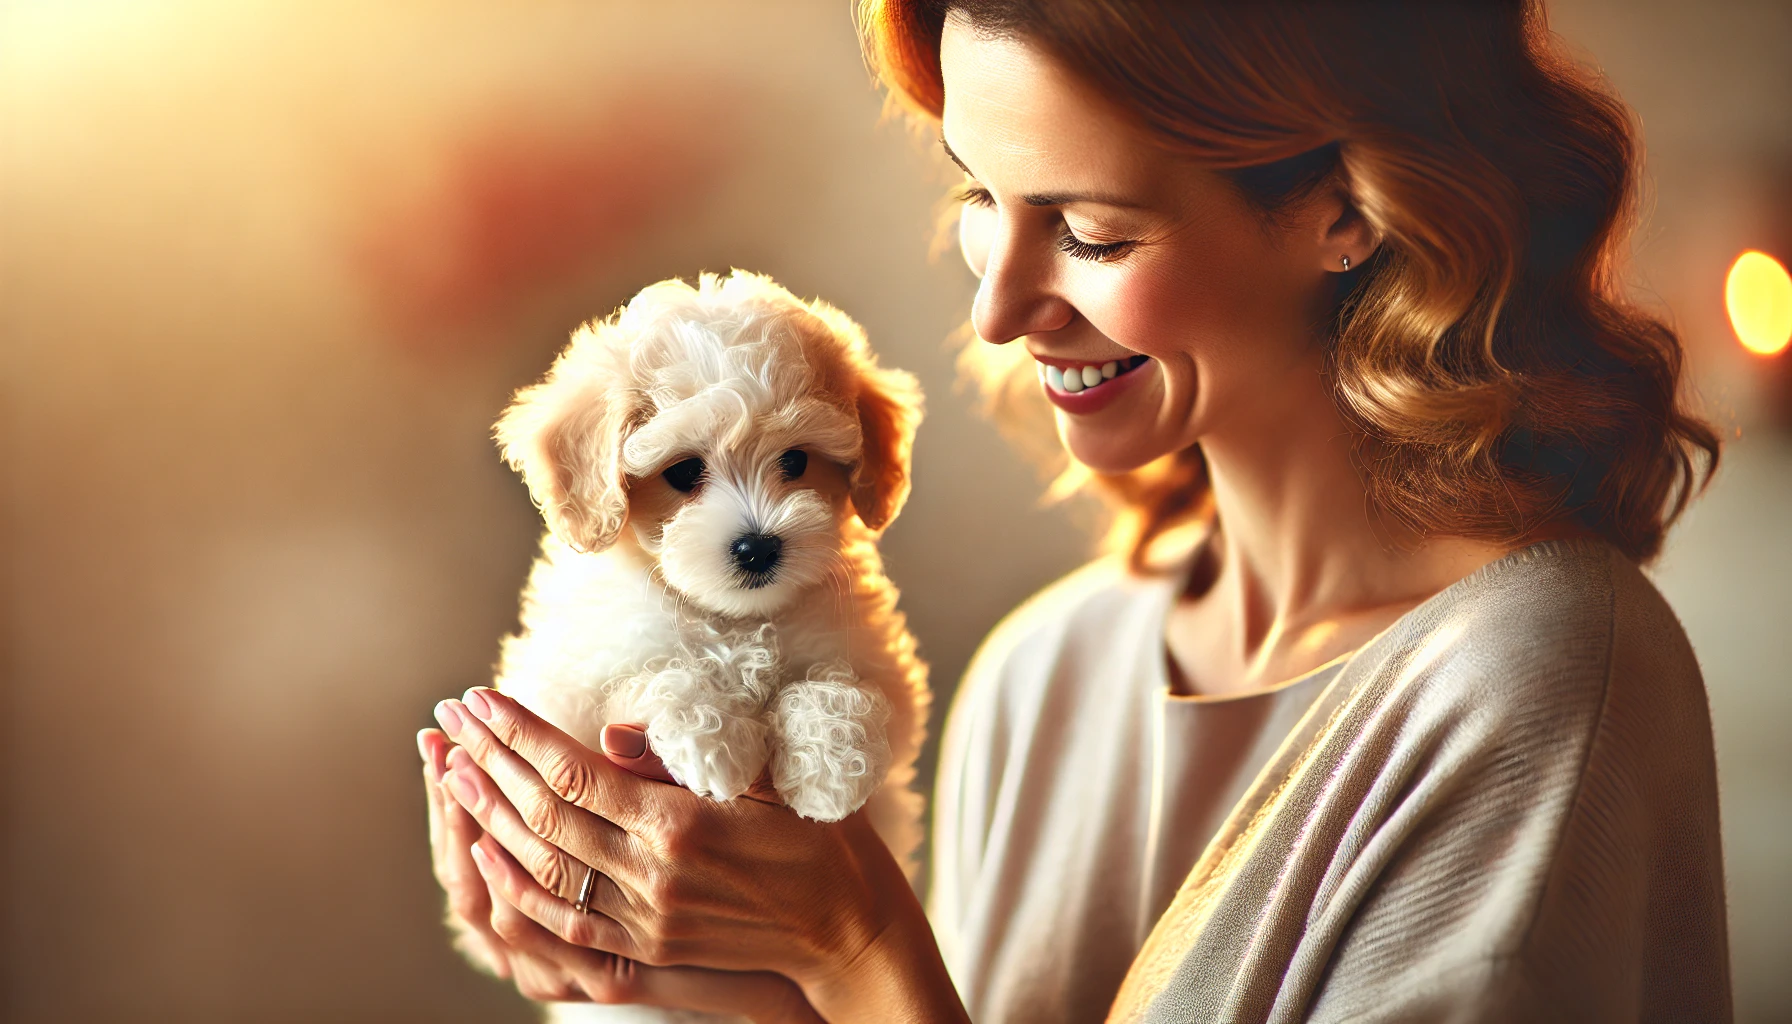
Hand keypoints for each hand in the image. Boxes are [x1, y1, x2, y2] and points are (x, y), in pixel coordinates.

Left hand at [433, 687, 967, 1023]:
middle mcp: (653, 875)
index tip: (482, 697)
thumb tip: (614, 730)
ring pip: (544, 868)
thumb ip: (681, 759)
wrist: (850, 931)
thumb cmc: (818, 840)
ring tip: (454, 773)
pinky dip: (519, 888)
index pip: (574, 772)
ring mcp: (647, 919)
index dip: (520, 733)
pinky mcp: (651, 950)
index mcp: (680, 824)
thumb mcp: (762, 780)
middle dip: (490, 761)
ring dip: (491, 818)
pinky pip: (563, 923)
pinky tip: (490, 855)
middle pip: (545, 814)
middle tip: (451, 719)